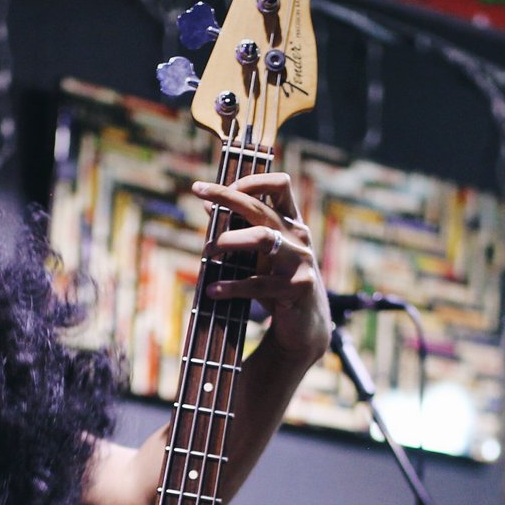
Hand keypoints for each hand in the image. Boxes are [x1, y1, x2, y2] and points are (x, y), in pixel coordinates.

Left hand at [193, 172, 329, 362]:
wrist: (305, 325)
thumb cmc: (277, 283)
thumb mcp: (258, 254)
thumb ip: (238, 229)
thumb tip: (207, 205)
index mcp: (291, 222)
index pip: (278, 185)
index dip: (248, 180)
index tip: (211, 186)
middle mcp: (299, 235)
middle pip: (260, 207)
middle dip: (227, 196)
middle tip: (199, 191)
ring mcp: (301, 260)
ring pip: (262, 238)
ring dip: (229, 240)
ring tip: (207, 251)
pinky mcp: (298, 287)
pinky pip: (259, 283)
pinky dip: (231, 286)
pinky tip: (212, 290)